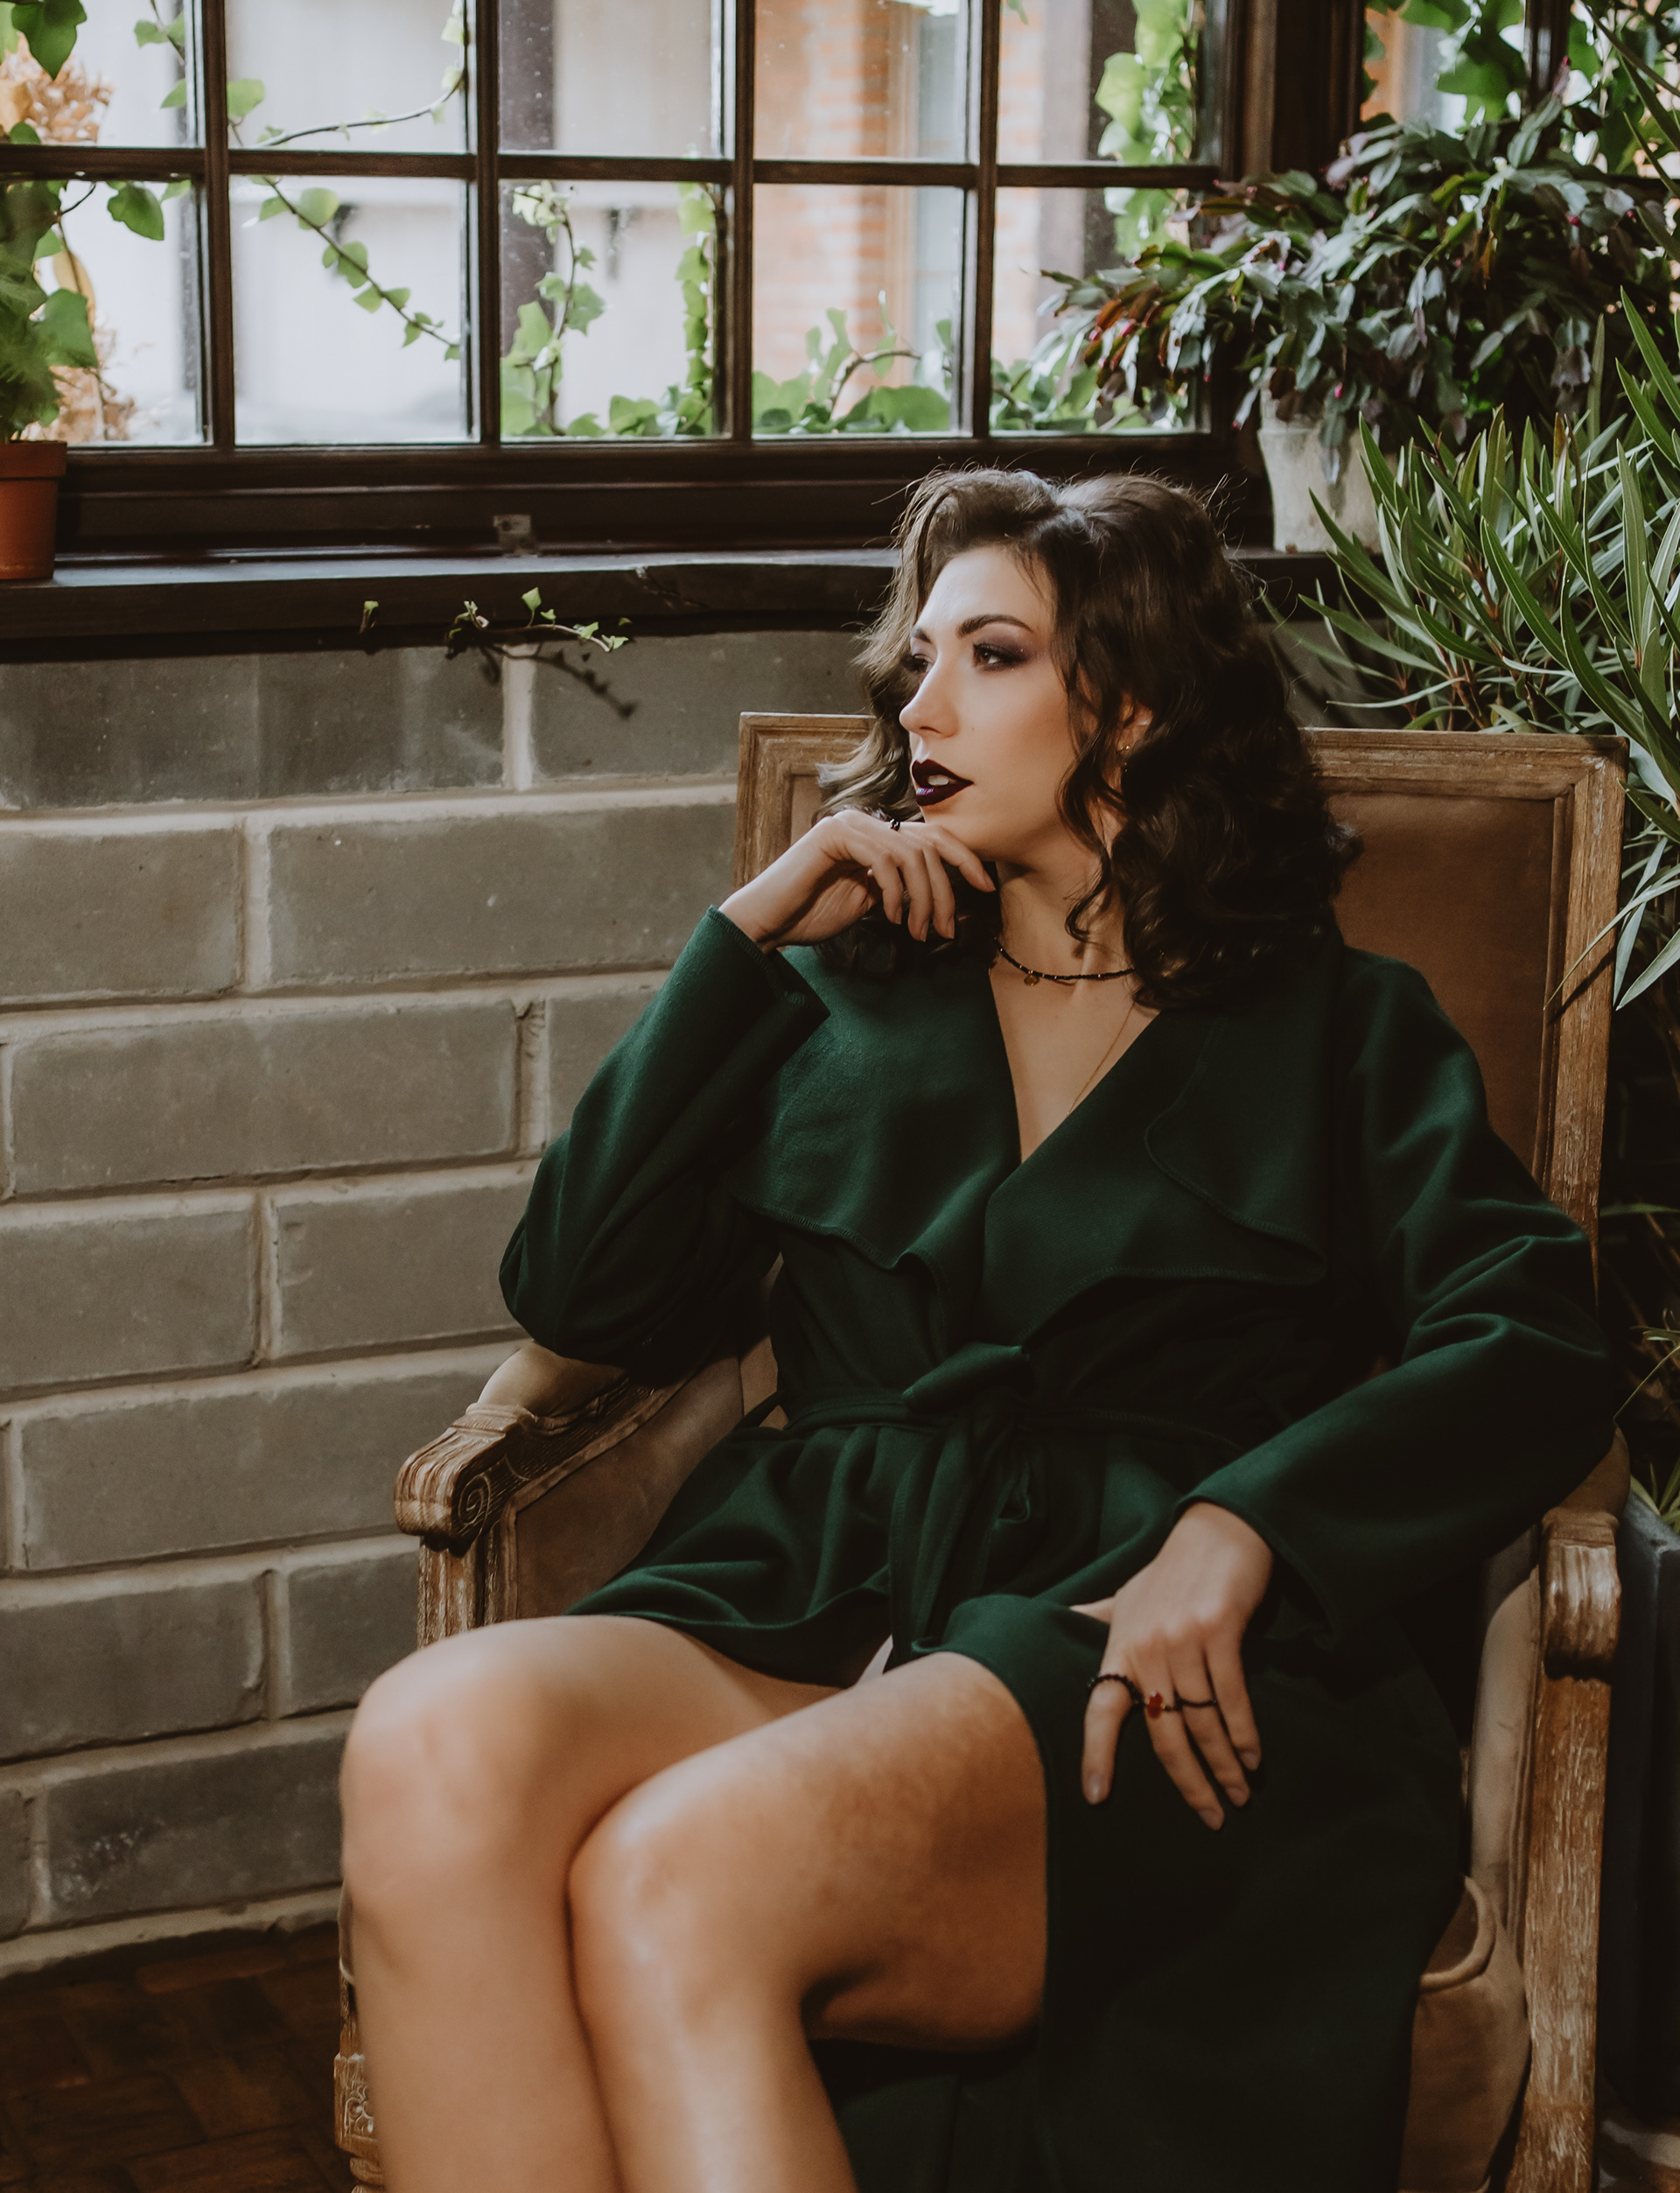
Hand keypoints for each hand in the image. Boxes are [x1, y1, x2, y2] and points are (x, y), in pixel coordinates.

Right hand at [720, 809, 993, 950]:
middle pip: (928, 846)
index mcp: (877, 835)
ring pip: (911, 855)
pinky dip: (895, 892)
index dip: (964, 858)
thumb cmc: (813, 914)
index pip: (932, 838)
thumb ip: (898, 888)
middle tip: (944, 930)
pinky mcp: (833, 835)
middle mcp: (866, 822)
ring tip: (917, 932)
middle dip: (945, 892)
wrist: (768, 922)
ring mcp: (849, 824)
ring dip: (923, 899)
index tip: (986, 887)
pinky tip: (890, 917)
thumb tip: (938, 895)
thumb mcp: (869, 900)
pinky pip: (884, 860)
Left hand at [1074, 1502, 1272, 1828]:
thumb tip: (1062, 1621)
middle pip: (1162, 1733)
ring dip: (1225, 1764)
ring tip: (1240, 1794)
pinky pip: (1231, 1698)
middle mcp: (1145, 1646)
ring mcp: (1181, 1638)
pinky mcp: (1218, 1630)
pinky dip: (1244, 1734)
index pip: (1100, 1709)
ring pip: (1201, 1721)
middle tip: (1213, 1817)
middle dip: (1190, 1783)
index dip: (1096, 1755)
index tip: (1097, 1798)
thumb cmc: (1172, 1570)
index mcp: (1120, 1647)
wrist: (1219, 1531)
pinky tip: (1253, 1758)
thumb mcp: (1128, 1595)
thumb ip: (1098, 1617)